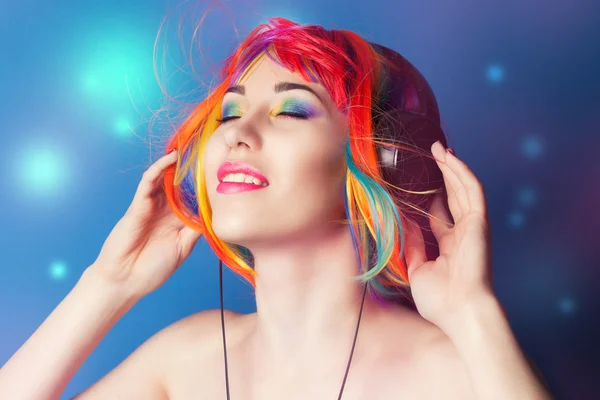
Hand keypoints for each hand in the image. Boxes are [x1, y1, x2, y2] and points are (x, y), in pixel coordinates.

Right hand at [91, 150, 201, 298]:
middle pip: (180, 184)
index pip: (193, 198)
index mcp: (178, 220)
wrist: (126, 281)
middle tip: (209, 152)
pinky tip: (170, 159)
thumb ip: (195, 229)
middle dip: (192, 170)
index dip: (205, 186)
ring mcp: (151, 206)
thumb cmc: (153, 268)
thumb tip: (214, 213)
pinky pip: (147, 183)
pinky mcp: (138, 205)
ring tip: (191, 149)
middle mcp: (165, 210)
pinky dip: (158, 169)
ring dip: (176, 164)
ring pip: (164, 178)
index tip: (222, 173)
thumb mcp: (182, 248)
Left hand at [405, 141, 493, 333]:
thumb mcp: (417, 269)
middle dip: (444, 174)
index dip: (431, 196)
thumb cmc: (439, 299)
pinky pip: (472, 190)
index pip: (440, 214)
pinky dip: (461, 172)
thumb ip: (413, 243)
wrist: (460, 311)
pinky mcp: (479, 222)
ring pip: (464, 188)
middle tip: (432, 154)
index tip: (419, 182)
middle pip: (453, 196)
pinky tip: (449, 157)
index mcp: (450, 245)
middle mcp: (463, 233)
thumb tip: (403, 222)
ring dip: (452, 166)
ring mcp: (473, 226)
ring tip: (439, 147)